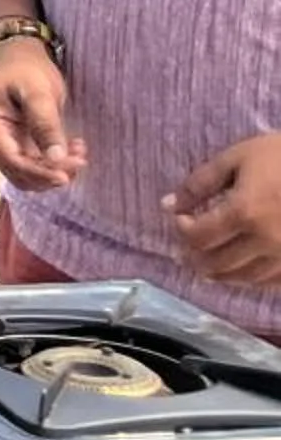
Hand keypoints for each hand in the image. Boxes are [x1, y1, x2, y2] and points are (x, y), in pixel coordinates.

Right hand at [0, 37, 82, 190]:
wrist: (20, 57)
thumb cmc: (25, 70)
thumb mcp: (37, 92)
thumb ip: (45, 123)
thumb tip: (56, 157)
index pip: (11, 161)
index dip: (38, 173)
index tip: (65, 176)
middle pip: (19, 174)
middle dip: (49, 174)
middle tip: (79, 161)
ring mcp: (9, 144)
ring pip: (30, 174)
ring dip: (55, 171)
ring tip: (79, 154)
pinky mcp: (24, 144)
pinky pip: (39, 164)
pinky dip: (57, 164)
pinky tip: (74, 148)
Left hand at [167, 133, 280, 290]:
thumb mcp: (238, 157)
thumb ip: (200, 183)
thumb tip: (168, 205)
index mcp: (244, 213)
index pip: (197, 236)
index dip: (181, 229)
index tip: (181, 218)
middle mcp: (264, 241)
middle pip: (216, 264)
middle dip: (195, 258)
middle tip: (186, 252)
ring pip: (244, 278)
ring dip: (220, 273)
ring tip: (208, 265)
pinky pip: (271, 282)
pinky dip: (251, 278)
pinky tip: (244, 270)